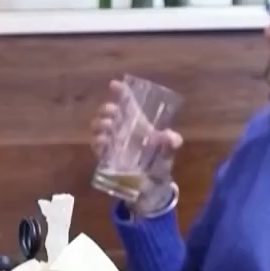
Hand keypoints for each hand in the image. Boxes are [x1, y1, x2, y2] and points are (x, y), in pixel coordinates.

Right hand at [92, 79, 182, 217]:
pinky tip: (103, 142)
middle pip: (109, 113)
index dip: (120, 92)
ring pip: (99, 127)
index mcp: (137, 122)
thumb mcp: (168, 151)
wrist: (151, 185)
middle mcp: (122, 129)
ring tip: (108, 127)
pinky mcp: (106, 157)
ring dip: (101, 124)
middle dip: (107, 109)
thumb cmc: (159, 161)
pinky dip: (98, 142)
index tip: (113, 85)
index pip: (126, 102)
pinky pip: (97, 146)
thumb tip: (173, 137)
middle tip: (112, 113)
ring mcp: (113, 142)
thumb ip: (171, 143)